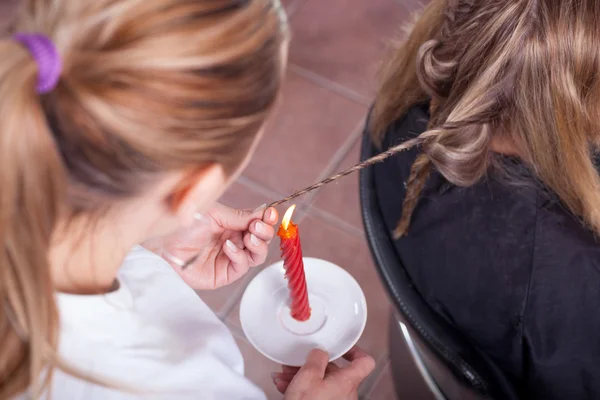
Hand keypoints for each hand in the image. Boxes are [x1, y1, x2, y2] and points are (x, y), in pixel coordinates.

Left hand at [149, 203, 278, 289]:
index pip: (258, 224)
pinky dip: (239, 256)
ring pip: (256, 256)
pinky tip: (229, 246)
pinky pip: (241, 268)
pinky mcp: (221, 275)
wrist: (162, 239)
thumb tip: (264, 213)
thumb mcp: (216, 214)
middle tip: (257, 226)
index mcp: (233, 225)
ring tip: (249, 236)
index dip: (268, 220)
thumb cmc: (184, 223)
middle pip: (262, 241)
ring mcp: (228, 259)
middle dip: (265, 233)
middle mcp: (234, 242)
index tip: (271, 214)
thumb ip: (240, 217)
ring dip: (258, 245)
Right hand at [273, 347, 375, 399]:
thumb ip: (317, 358)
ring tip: (284, 376)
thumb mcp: (308, 376)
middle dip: (312, 366)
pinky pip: (316, 394)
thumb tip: (320, 351)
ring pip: (321, 383)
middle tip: (296, 363)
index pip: (364, 362)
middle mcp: (346, 393)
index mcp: (347, 381)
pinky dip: (303, 389)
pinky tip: (285, 387)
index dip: (354, 351)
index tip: (341, 348)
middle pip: (334, 371)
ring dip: (302, 377)